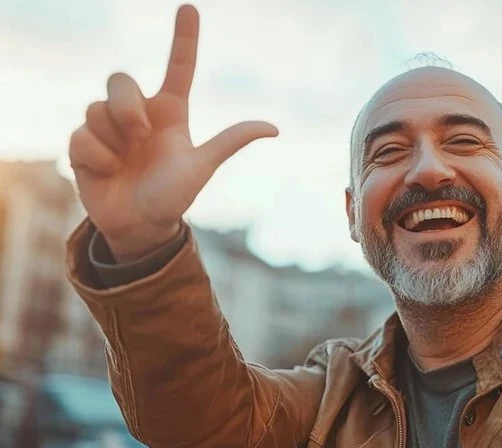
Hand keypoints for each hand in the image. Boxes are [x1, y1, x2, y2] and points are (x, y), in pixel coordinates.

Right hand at [68, 4, 277, 261]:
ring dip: (112, 139)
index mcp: (170, 112)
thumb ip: (229, 142)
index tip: (190, 8)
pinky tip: (108, 172)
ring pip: (96, 108)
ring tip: (125, 161)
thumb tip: (273, 127)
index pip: (178, 67)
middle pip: (120, 80)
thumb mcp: (201, 168)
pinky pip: (81, 134)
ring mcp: (108, 127)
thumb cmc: (173, 196)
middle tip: (139, 134)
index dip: (184, 38)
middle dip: (126, 105)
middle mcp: (139, 113)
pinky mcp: (83, 144)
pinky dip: (96, 156)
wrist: (140, 226)